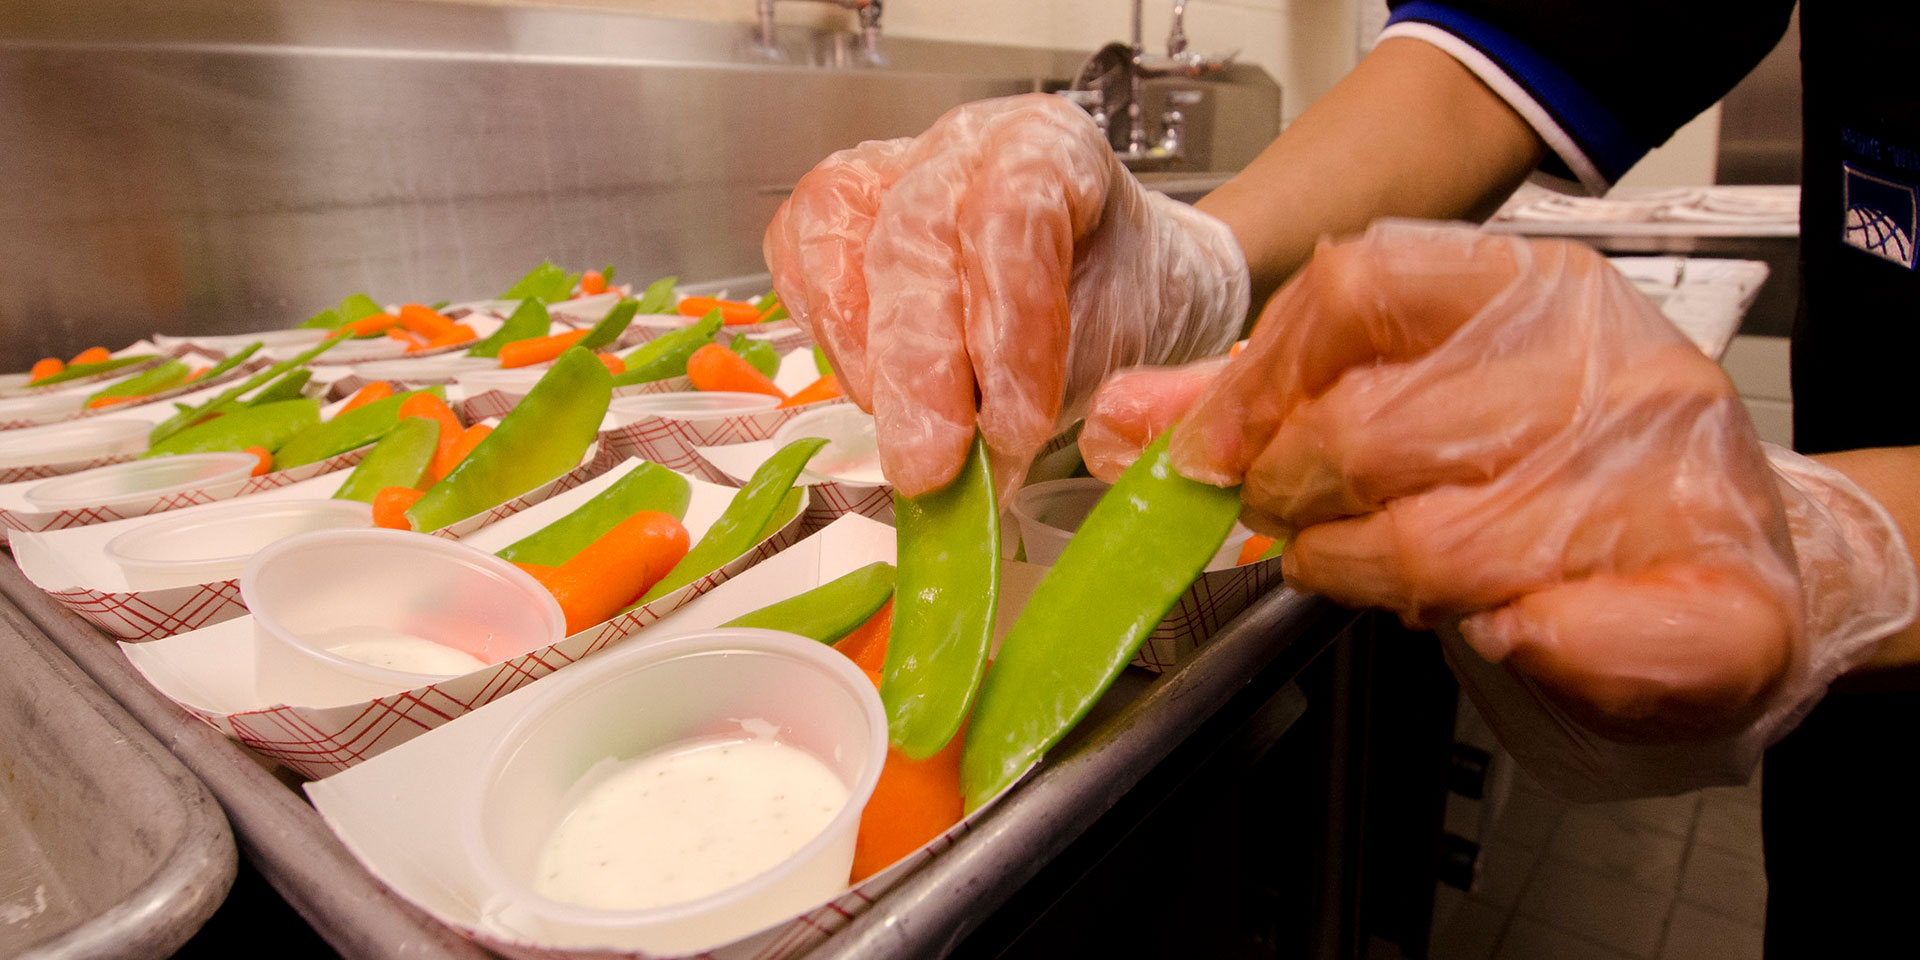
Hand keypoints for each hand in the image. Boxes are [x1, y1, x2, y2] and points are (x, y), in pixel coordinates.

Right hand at [764, 93, 1247, 496]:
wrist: (1116, 279)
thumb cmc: (1117, 301)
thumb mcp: (1113, 353)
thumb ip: (1053, 402)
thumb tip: (980, 483)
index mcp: (1051, 145)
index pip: (1013, 216)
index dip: (1007, 326)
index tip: (1013, 428)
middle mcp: (962, 145)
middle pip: (914, 236)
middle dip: (919, 365)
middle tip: (930, 465)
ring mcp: (891, 168)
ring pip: (840, 232)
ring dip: (861, 354)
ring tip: (902, 442)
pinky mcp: (838, 208)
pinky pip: (798, 248)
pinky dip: (819, 326)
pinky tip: (863, 392)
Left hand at [1089, 222, 1914, 743]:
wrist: (1739, 554)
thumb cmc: (1557, 471)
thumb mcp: (1417, 398)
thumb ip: (1269, 403)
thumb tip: (1130, 420)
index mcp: (1532, 287)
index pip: (1355, 291)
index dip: (1257, 382)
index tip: (1217, 453)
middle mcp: (1611, 365)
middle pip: (1375, 428)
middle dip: (1297, 500)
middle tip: (1294, 528)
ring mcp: (1677, 475)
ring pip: (1441, 546)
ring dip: (1369, 579)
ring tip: (1375, 574)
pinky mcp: (1726, 596)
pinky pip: (1568, 635)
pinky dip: (1512, 647)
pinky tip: (1503, 630)